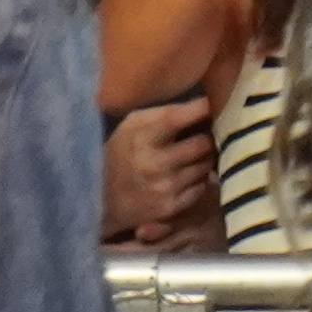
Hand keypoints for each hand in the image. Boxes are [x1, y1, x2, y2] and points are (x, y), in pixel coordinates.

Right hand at [102, 93, 219, 245]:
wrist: (101, 197)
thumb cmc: (122, 152)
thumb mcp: (132, 125)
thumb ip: (165, 113)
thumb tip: (204, 104)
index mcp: (141, 137)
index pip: (177, 118)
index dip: (201, 109)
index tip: (210, 104)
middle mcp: (154, 163)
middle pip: (202, 144)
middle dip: (208, 136)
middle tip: (208, 131)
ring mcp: (164, 187)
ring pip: (205, 165)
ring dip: (205, 157)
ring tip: (196, 152)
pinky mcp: (170, 207)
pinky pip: (201, 186)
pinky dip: (198, 178)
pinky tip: (187, 172)